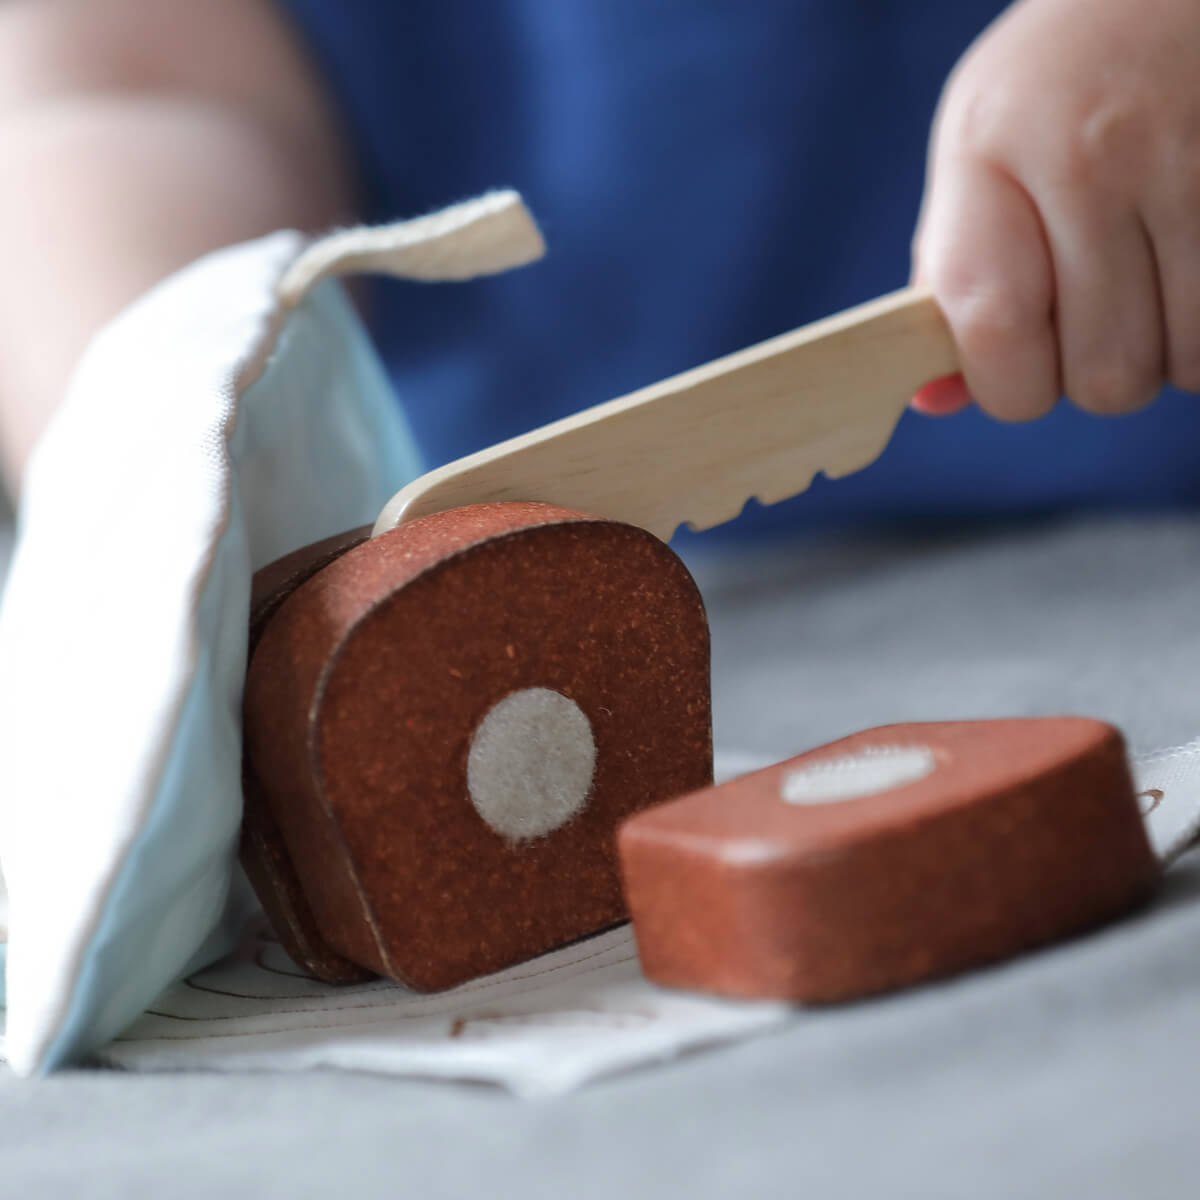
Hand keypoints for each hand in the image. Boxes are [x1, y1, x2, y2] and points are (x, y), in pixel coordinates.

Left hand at [911, 0, 1199, 419]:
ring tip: (1150, 282)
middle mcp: (1093, 159)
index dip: (1009, 386)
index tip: (1017, 369)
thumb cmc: (1057, 84)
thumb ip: (951, 274)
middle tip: (1095, 314)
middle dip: (1097, 372)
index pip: (995, 330)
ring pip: (1186, 362)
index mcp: (993, 157)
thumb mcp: (976, 152)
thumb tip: (934, 399)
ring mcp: (1191, 165)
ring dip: (1168, 350)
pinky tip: (1189, 266)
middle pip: (1104, 375)